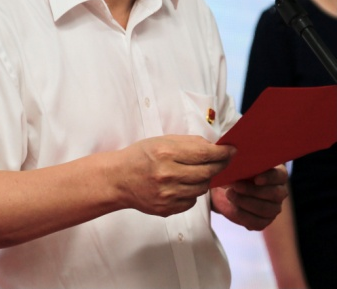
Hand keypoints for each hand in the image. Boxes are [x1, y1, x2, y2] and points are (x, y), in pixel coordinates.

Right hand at [115, 135, 234, 216]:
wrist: (119, 179)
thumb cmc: (141, 155)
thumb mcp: (161, 141)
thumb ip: (188, 143)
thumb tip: (214, 147)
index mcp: (166, 152)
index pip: (204, 153)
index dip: (222, 152)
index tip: (232, 150)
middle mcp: (168, 174)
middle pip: (207, 172)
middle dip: (220, 165)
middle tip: (224, 160)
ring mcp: (167, 195)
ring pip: (202, 188)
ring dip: (205, 179)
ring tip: (197, 171)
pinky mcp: (167, 209)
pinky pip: (192, 201)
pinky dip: (193, 193)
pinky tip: (183, 184)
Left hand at [211, 164, 287, 230]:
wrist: (226, 187)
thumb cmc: (236, 171)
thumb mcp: (240, 164)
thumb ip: (245, 164)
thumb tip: (241, 165)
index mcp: (278, 174)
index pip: (280, 176)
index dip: (269, 178)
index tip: (256, 179)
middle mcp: (279, 192)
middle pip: (274, 194)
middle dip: (253, 190)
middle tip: (236, 185)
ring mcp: (273, 208)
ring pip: (266, 209)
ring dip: (245, 202)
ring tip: (230, 194)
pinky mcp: (264, 221)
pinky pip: (257, 222)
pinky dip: (243, 215)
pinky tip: (233, 206)